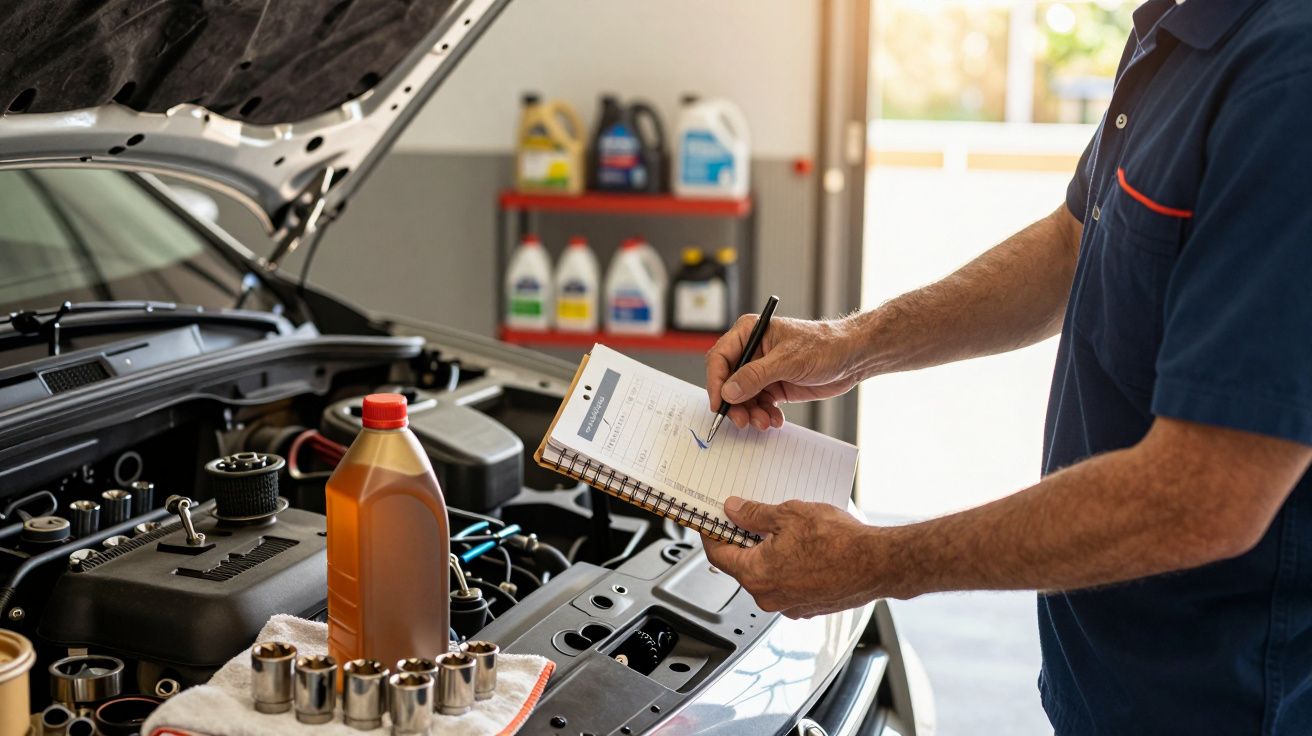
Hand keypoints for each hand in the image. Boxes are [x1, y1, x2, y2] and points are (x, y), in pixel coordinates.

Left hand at [702, 497, 883, 618]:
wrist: (878, 563)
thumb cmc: (838, 542)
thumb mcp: (788, 514)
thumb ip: (754, 514)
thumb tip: (734, 511)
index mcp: (756, 574)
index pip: (717, 555)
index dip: (712, 534)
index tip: (712, 521)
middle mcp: (769, 597)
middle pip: (742, 566)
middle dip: (743, 541)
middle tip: (749, 518)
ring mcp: (789, 605)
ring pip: (767, 576)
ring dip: (768, 554)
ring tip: (784, 529)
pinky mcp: (809, 607)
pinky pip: (788, 585)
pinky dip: (788, 567)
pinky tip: (803, 548)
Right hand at [705, 315, 861, 429]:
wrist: (851, 357)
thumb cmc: (824, 346)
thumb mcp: (788, 360)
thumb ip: (755, 376)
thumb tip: (729, 391)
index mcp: (749, 333)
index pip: (720, 359)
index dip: (716, 383)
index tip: (720, 404)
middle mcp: (752, 352)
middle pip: (728, 382)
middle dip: (735, 404)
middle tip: (743, 421)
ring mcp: (762, 371)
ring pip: (743, 398)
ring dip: (751, 413)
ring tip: (765, 422)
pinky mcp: (773, 386)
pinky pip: (759, 405)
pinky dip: (764, 415)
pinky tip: (775, 420)